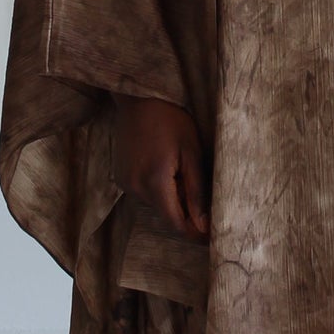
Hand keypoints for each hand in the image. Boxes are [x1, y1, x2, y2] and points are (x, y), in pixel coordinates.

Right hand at [112, 96, 209, 240]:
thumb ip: (196, 192)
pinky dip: (159, 188)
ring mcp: (125, 182)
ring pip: (156, 204)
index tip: (213, 236)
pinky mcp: (120, 176)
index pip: (176, 224)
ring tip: (184, 170)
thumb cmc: (171, 119)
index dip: (195, 233)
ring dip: (172, 197)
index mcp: (155, 182)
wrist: (139, 97)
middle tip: (206, 193)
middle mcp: (135, 187)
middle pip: (167, 214)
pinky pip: (145, 192)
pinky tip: (167, 166)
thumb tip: (203, 225)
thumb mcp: (191, 153)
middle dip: (187, 211)